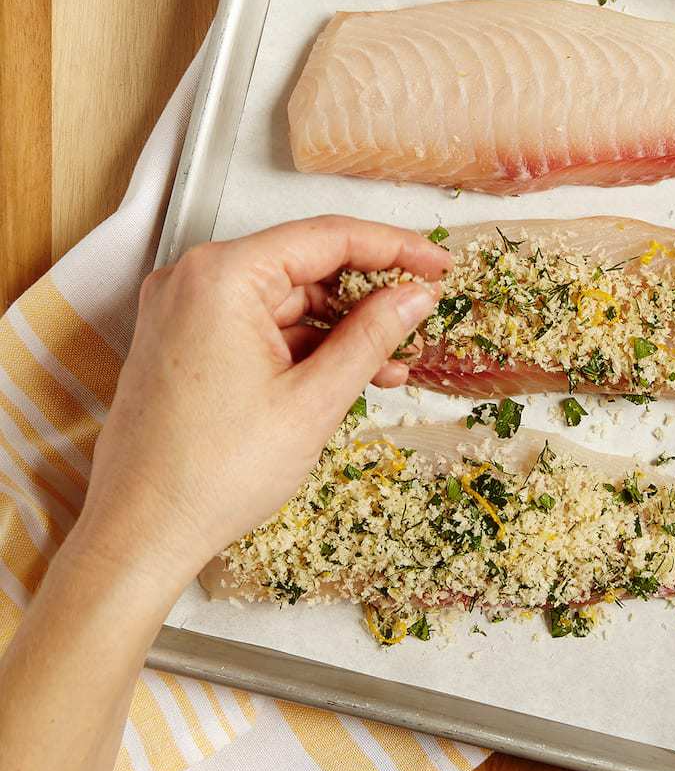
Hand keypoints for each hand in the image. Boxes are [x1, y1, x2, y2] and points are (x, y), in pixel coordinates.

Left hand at [73, 215, 448, 602]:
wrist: (140, 532)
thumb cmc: (210, 473)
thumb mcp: (313, 401)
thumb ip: (371, 336)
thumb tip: (415, 296)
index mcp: (222, 276)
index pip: (328, 237)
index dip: (394, 247)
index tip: (438, 263)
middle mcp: (195, 279)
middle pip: (305, 265)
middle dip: (368, 294)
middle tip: (422, 315)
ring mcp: (186, 310)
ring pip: (287, 300)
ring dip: (341, 327)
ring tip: (395, 360)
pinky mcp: (186, 342)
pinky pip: (261, 327)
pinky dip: (305, 346)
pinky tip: (350, 373)